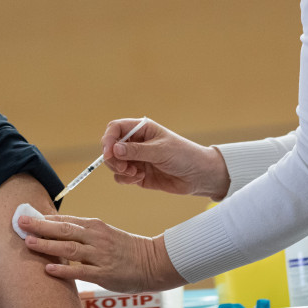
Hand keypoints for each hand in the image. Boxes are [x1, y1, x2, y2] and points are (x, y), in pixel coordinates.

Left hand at [17, 214, 184, 293]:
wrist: (152, 262)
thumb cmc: (125, 248)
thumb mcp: (104, 233)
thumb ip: (83, 232)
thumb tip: (57, 229)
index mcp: (94, 225)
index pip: (65, 219)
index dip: (44, 218)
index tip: (26, 215)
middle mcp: (96, 237)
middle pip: (63, 229)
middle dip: (40, 226)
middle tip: (20, 222)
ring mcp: (100, 255)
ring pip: (69, 248)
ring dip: (47, 244)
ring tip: (28, 242)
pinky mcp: (104, 273)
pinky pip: (80, 271)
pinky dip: (64, 269)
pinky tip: (49, 268)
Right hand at [101, 118, 229, 199]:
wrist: (199, 176)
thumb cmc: (184, 155)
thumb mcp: (160, 151)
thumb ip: (136, 151)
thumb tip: (114, 149)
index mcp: (141, 129)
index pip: (115, 128)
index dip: (108, 139)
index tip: (108, 153)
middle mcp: (136, 142)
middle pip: (111, 147)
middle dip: (113, 158)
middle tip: (124, 167)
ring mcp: (136, 159)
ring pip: (114, 163)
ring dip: (120, 170)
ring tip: (136, 173)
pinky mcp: (138, 174)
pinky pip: (122, 177)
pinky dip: (126, 179)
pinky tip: (140, 178)